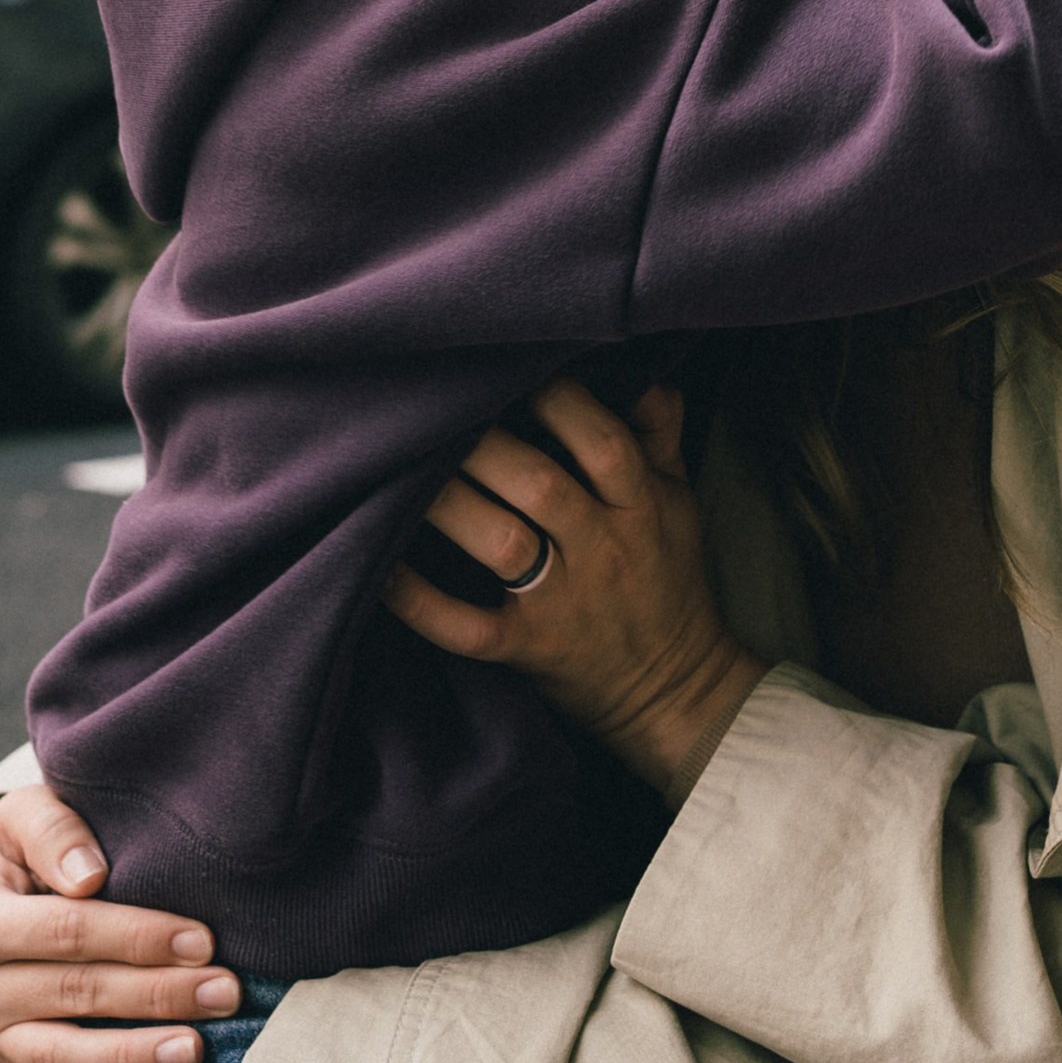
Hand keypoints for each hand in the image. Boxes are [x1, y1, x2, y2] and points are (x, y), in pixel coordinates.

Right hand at [0, 785, 241, 1062]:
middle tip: (226, 991)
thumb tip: (90, 875)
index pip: (66, 932)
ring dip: (133, 1060)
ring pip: (63, 1060)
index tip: (202, 938)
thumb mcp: (20, 818)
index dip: (137, 936)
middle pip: (75, 995)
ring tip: (196, 1050)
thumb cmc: (17, 851)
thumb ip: (54, 831)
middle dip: (157, 995)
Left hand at [384, 379, 766, 807]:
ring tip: (407, 470)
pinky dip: (420, 601)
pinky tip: (382, 568)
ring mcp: (562, 604)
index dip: (562, 404)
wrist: (675, 691)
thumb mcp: (679, 503)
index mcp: (641, 509)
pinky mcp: (527, 649)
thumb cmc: (667, 579)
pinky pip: (466, 627)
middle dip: (488, 446)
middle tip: (441, 413)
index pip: (605, 445)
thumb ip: (660, 434)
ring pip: (503, 546)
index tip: (517, 375)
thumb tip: (638, 371)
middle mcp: (603, 551)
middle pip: (543, 488)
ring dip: (451, 505)